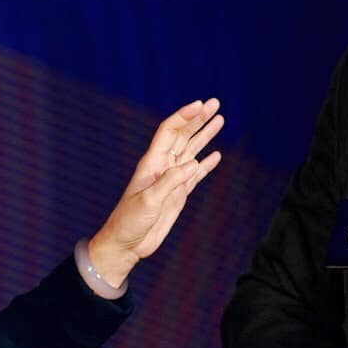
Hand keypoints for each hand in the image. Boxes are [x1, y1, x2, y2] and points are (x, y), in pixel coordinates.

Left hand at [89, 98, 223, 286]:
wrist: (127, 243)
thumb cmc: (130, 221)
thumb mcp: (148, 200)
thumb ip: (170, 182)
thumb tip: (192, 163)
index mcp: (151, 163)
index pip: (169, 131)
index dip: (184, 116)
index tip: (201, 104)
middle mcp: (162, 167)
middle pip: (182, 136)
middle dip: (198, 119)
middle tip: (216, 103)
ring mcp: (171, 180)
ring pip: (191, 151)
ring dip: (205, 136)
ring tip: (220, 120)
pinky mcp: (178, 195)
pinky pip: (195, 175)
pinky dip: (206, 164)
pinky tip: (216, 155)